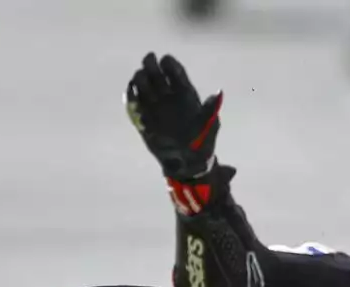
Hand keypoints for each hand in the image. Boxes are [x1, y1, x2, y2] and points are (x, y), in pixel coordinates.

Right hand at [125, 53, 222, 179]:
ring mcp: (155, 105)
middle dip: (151, 65)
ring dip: (140, 78)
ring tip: (140, 80)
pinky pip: (134, 102)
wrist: (187, 162)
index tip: (165, 60)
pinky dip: (131, 96)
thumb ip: (210, 109)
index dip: (170, 64)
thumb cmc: (202, 142)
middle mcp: (169, 96)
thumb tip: (218, 93)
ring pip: (143, 84)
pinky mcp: (143, 117)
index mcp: (186, 94)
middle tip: (149, 61)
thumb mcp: (209, 125)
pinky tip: (132, 94)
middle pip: (156, 73)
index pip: (176, 72)